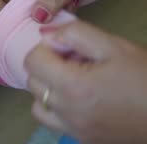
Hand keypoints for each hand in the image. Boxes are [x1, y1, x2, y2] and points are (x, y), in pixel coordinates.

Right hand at [7, 0, 114, 22]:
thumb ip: (52, 0)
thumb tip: (35, 17)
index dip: (21, 7)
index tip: (33, 20)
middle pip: (24, 4)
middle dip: (34, 16)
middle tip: (46, 25)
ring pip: (37, 12)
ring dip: (47, 19)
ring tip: (59, 22)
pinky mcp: (56, 1)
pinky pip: (49, 15)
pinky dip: (56, 19)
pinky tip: (65, 20)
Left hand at [25, 21, 146, 143]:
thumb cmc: (145, 78)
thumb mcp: (115, 46)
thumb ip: (76, 34)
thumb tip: (47, 35)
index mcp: (73, 86)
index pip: (32, 61)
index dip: (46, 48)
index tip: (67, 48)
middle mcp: (67, 111)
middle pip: (33, 81)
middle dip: (47, 66)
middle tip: (74, 61)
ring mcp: (73, 129)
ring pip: (37, 104)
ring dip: (47, 89)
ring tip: (73, 80)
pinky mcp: (82, 139)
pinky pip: (53, 121)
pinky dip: (56, 108)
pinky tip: (77, 99)